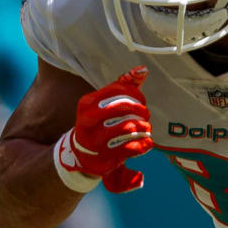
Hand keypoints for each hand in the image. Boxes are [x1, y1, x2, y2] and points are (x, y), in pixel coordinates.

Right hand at [54, 66, 152, 192]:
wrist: (81, 154)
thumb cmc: (99, 122)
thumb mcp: (105, 102)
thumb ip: (124, 84)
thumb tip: (143, 69)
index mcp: (87, 103)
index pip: (119, 90)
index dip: (136, 94)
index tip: (141, 101)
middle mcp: (87, 121)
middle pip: (124, 108)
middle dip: (141, 111)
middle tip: (145, 115)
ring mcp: (95, 141)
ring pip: (129, 127)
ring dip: (144, 127)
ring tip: (146, 128)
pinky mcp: (106, 158)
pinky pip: (132, 147)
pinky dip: (144, 143)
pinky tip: (146, 142)